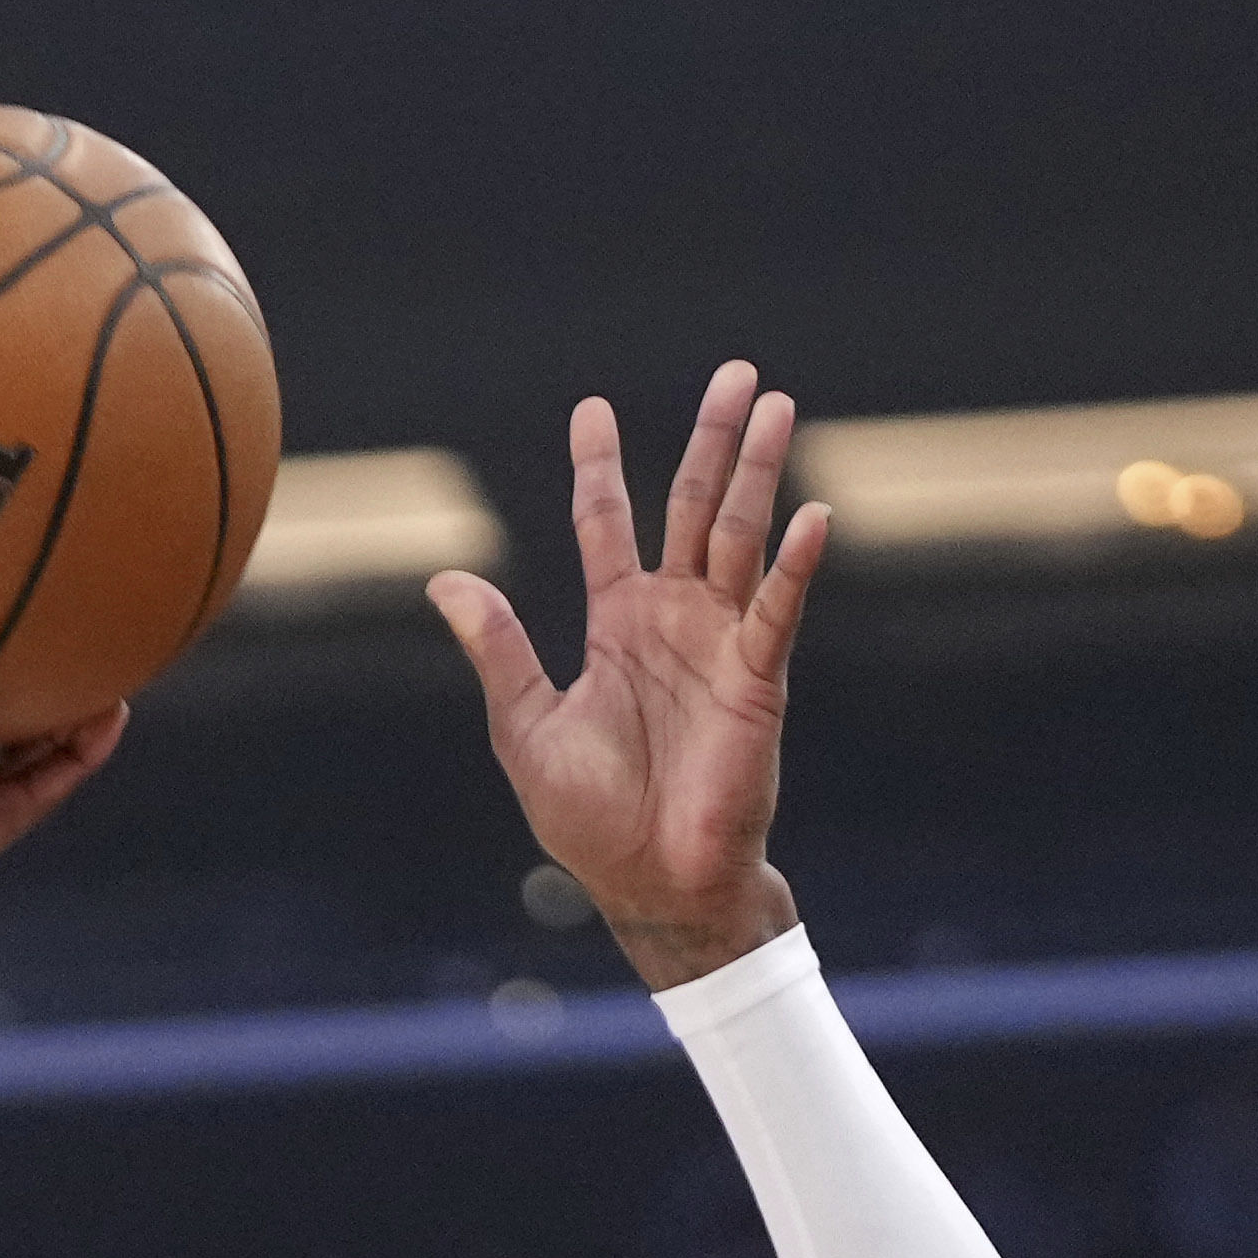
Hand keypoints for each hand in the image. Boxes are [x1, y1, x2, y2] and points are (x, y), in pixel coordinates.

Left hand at [428, 363, 823, 987]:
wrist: (650, 884)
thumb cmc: (590, 820)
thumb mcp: (526, 725)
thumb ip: (498, 650)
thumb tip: (446, 581)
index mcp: (617, 626)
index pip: (607, 526)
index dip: (599, 468)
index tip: (591, 409)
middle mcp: (673, 619)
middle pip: (693, 506)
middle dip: (713, 440)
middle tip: (737, 373)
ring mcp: (720, 642)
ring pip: (742, 535)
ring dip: (760, 472)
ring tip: (777, 404)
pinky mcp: (757, 678)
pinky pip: (776, 609)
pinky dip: (795, 563)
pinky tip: (811, 513)